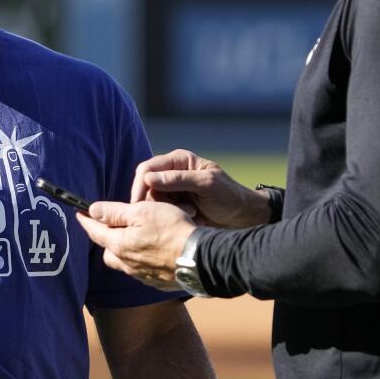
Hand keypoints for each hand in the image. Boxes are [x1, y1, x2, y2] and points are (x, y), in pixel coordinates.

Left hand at [76, 201, 195, 290]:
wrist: (199, 258)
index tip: (79, 213)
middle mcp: (127, 264)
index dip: (86, 220)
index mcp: (119, 245)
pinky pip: (141, 271)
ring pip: (124, 262)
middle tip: (111, 226)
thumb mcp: (141, 212)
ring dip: (125, 250)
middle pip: (108, 251)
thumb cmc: (171, 230)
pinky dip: (141, 260)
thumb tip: (92, 210)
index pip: (95, 232)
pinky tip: (152, 252)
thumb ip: (115, 212)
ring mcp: (142, 275)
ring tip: (133, 239)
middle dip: (106, 239)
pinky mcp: (157, 282)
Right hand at [131, 149, 272, 228]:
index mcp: (178, 160)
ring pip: (152, 201)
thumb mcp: (206, 184)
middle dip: (155, 201)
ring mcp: (172, 191)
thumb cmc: (229, 196)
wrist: (243, 217)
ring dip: (167, 210)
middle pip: (146, 186)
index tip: (137, 204)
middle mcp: (171, 173)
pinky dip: (171, 217)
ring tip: (191, 213)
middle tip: (174, 211)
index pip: (147, 168)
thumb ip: (178, 179)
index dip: (139, 185)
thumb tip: (148, 178)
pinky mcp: (174, 207)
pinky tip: (190, 218)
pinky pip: (161, 212)